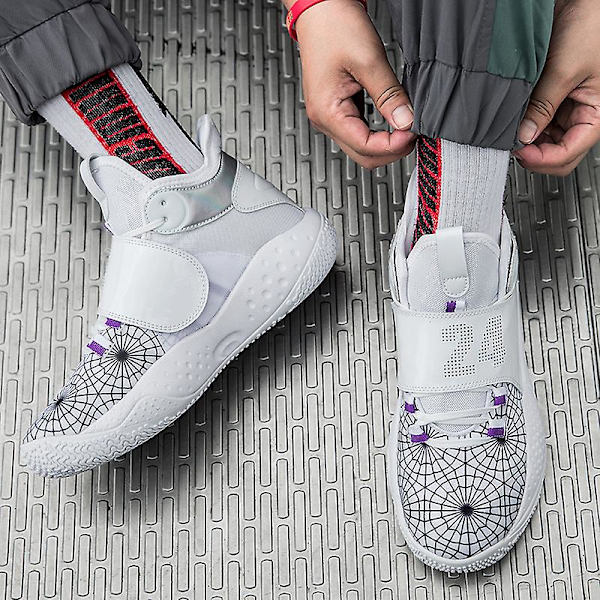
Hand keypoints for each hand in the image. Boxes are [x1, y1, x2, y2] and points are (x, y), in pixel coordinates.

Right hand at [294, 0, 415, 168]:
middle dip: (391, 150)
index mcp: (327, 112)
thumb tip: (406, 121)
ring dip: (385, 143)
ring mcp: (330, 116)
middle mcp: (325, 119)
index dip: (393, 146)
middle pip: (363, 155)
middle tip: (413, 134)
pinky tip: (392, 121)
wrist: (320, 8)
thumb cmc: (334, 27)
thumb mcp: (369, 61)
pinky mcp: (337, 108)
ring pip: (361, 147)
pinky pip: (359, 132)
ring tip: (406, 126)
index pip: (365, 147)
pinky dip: (378, 132)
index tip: (413, 133)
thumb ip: (389, 96)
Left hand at [514, 0, 599, 175]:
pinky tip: (515, 124)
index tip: (520, 152)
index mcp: (597, 115)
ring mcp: (568, 110)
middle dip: (536, 155)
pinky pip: (539, 124)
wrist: (583, 2)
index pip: (569, 154)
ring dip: (529, 142)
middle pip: (558, 154)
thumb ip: (543, 107)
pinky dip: (526, 128)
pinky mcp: (554, 100)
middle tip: (513, 148)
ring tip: (511, 135)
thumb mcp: (564, 71)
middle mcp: (583, 115)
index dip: (543, 159)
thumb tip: (524, 136)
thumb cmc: (590, 26)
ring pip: (547, 142)